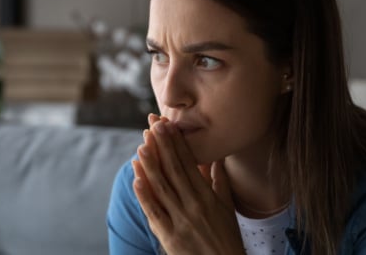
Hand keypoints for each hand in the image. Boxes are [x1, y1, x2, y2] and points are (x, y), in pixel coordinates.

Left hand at [131, 114, 243, 254]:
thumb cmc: (227, 239)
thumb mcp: (228, 208)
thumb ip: (220, 182)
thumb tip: (216, 159)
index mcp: (208, 196)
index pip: (190, 164)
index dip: (177, 144)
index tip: (168, 125)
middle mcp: (195, 205)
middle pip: (175, 170)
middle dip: (163, 146)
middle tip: (153, 125)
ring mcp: (181, 221)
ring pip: (163, 188)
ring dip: (151, 165)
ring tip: (141, 145)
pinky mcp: (170, 237)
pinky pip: (155, 213)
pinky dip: (145, 195)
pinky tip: (137, 179)